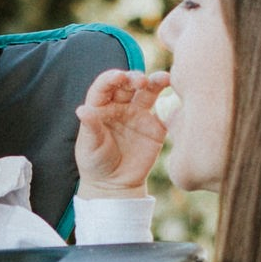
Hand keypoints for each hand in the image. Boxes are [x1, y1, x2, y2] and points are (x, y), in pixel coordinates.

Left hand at [75, 68, 169, 196]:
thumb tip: (82, 110)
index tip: (119, 77)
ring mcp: (140, 114)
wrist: (115, 184)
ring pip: (149, 92)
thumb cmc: (96, 163)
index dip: (112, 78)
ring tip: (164, 78)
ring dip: (156, 82)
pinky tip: (178, 98)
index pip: (105, 85)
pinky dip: (173, 103)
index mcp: (101, 106)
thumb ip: (90, 127)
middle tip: (141, 81)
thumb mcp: (89, 147)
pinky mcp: (156, 127)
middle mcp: (121, 105)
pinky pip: (166, 112)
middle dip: (135, 78)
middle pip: (129, 84)